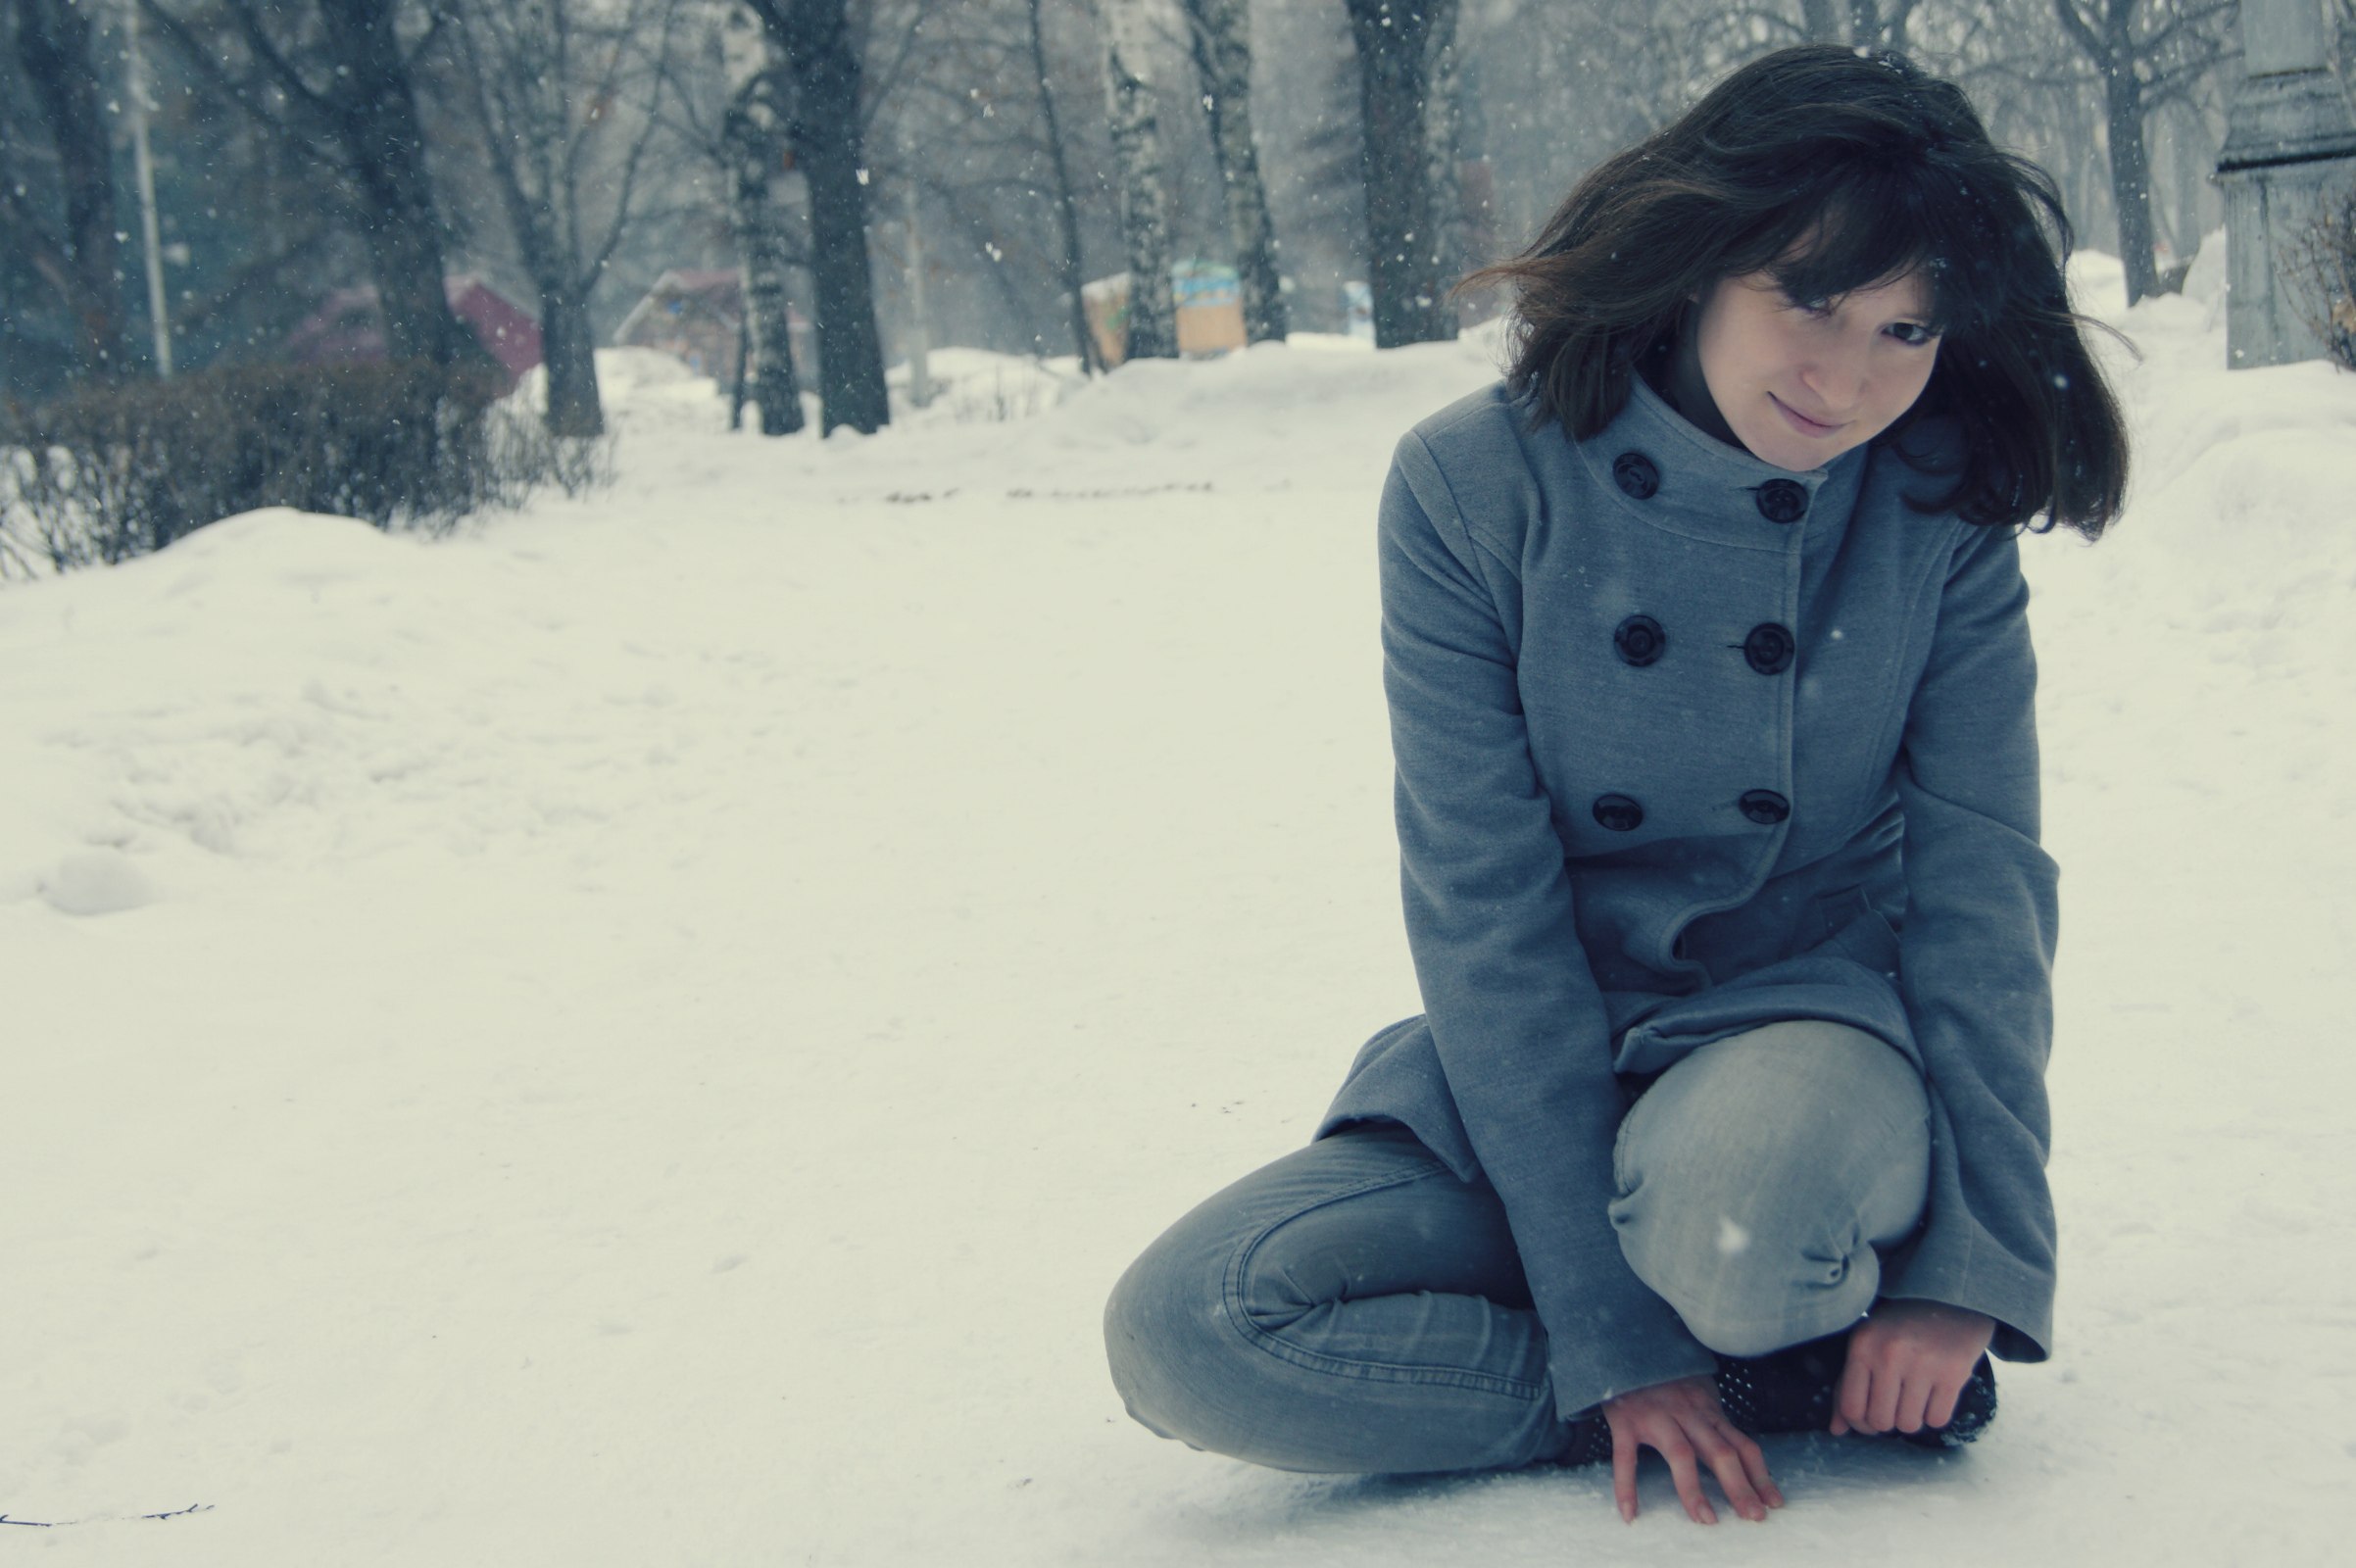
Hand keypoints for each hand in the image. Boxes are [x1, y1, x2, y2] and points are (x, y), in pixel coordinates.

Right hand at [1601, 1373, 1782, 1524]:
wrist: (1624, 1346)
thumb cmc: (1662, 1374)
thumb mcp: (1695, 1389)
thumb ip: (1711, 1417)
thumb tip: (1735, 1449)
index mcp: (1707, 1409)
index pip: (1742, 1445)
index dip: (1760, 1475)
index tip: (1774, 1503)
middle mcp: (1687, 1412)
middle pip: (1720, 1451)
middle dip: (1740, 1487)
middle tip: (1754, 1516)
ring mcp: (1655, 1416)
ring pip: (1681, 1454)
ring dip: (1694, 1490)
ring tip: (1706, 1519)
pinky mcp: (1625, 1420)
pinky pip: (1626, 1457)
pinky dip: (1627, 1486)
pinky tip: (1631, 1513)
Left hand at [1830, 1299, 1994, 1436]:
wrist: (1948, 1299)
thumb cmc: (1899, 1327)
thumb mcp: (1867, 1344)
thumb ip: (1847, 1386)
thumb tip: (1836, 1431)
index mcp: (1862, 1346)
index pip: (1851, 1408)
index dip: (1859, 1423)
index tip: (1869, 1417)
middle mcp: (1890, 1354)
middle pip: (1881, 1422)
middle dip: (1887, 1421)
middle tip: (1894, 1406)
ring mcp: (1923, 1364)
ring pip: (1909, 1425)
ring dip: (1911, 1418)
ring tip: (1914, 1396)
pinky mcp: (1954, 1373)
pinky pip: (1937, 1419)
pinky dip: (1934, 1414)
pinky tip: (1934, 1393)